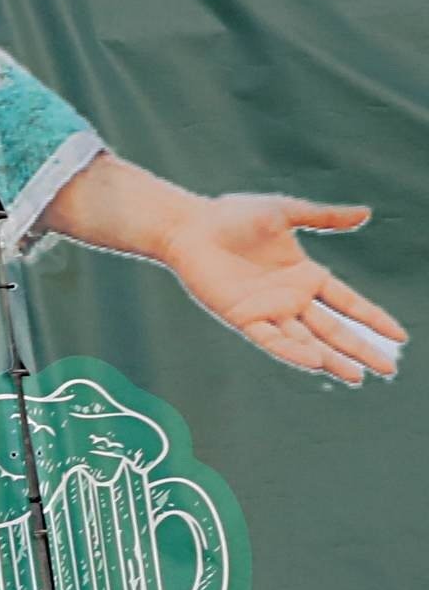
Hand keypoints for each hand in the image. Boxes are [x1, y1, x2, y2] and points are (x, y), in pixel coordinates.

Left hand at [162, 193, 401, 382]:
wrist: (190, 226)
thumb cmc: (234, 216)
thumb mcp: (285, 212)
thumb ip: (324, 216)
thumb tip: (366, 213)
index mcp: (307, 275)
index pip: (349, 303)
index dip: (373, 319)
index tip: (399, 336)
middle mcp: (291, 298)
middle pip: (334, 329)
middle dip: (360, 349)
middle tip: (388, 369)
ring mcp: (268, 310)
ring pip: (306, 341)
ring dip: (330, 359)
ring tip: (357, 376)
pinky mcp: (242, 317)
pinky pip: (272, 339)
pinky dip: (292, 351)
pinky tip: (315, 362)